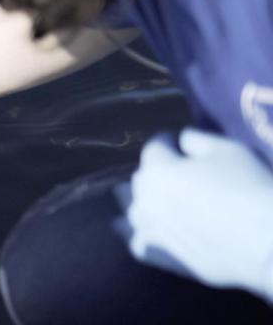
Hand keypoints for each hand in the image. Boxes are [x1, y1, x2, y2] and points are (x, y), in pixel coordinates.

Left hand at [114, 129, 272, 300]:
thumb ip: (196, 140)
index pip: (154, 147)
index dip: (168, 141)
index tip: (177, 142)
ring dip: (147, 202)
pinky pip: (139, 243)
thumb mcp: (226, 150)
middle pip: (143, 179)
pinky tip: (150, 232)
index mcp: (157, 169)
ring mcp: (150, 229)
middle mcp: (145, 199)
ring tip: (165, 201)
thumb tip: (181, 140)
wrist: (265, 243)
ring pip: (136, 210)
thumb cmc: (248, 188)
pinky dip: (142, 235)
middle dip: (157, 171)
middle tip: (178, 172)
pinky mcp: (161, 256)